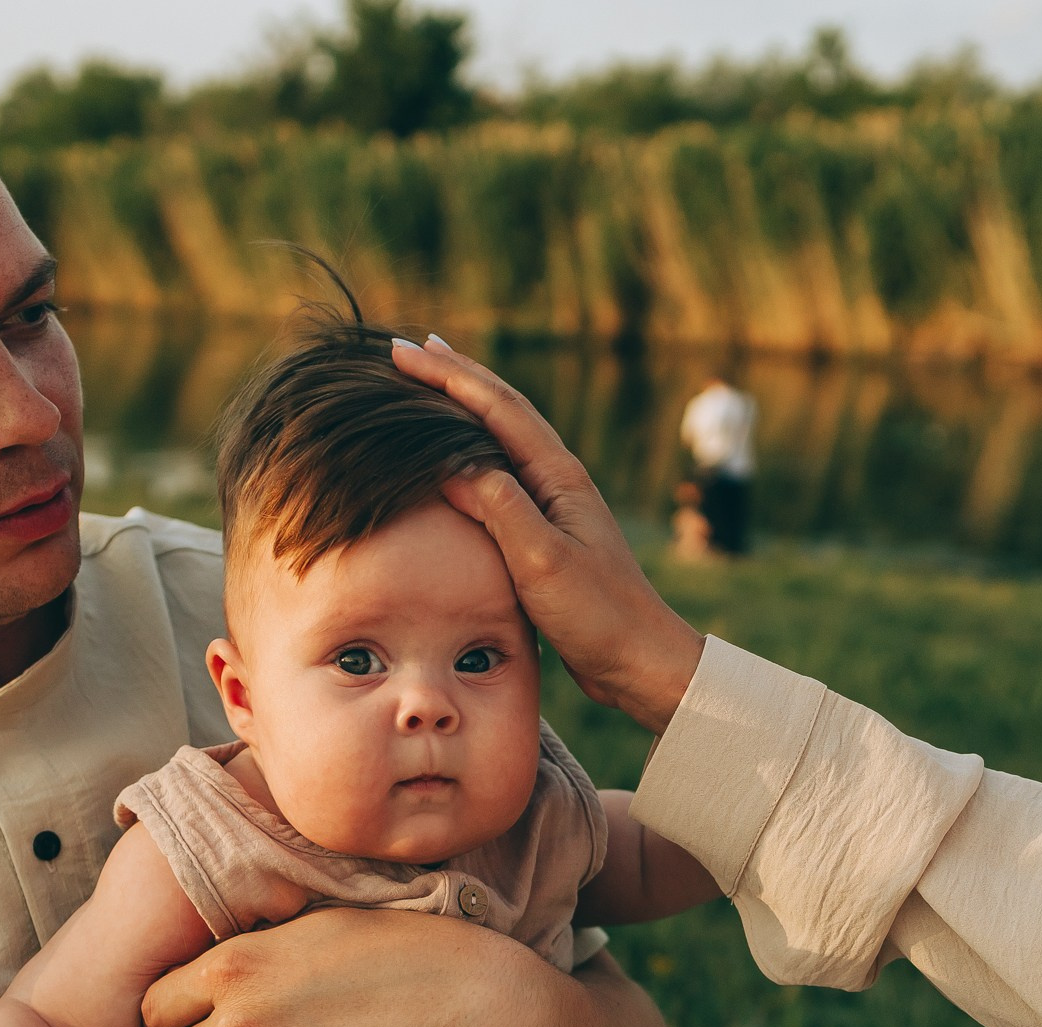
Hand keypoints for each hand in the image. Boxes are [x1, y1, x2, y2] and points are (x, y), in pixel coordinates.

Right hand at [392, 336, 703, 731]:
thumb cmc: (598, 615)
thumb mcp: (543, 562)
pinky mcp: (546, 533)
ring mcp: (554, 505)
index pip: (497, 409)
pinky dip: (471, 451)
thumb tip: (453, 463)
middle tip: (408, 349)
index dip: (449, 377)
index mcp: (559, 476)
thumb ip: (501, 508)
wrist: (639, 661)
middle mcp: (558, 480)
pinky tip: (456, 457)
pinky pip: (500, 475)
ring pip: (500, 439)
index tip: (402, 354)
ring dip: (464, 406)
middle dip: (454, 377)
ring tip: (429, 383)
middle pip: (501, 411)